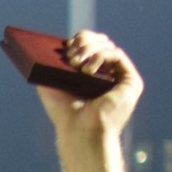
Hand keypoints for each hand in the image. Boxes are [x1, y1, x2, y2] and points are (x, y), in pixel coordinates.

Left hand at [37, 30, 142, 147]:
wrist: (79, 132)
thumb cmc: (64, 113)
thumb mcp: (49, 84)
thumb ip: (47, 65)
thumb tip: (39, 47)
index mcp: (91, 72)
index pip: (90, 44)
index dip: (80, 39)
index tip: (67, 44)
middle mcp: (108, 72)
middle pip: (101, 41)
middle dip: (84, 41)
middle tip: (70, 54)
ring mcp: (121, 77)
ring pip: (108, 46)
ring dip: (90, 48)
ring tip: (75, 63)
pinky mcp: (131, 81)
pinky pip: (117, 55)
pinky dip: (100, 56)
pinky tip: (87, 70)